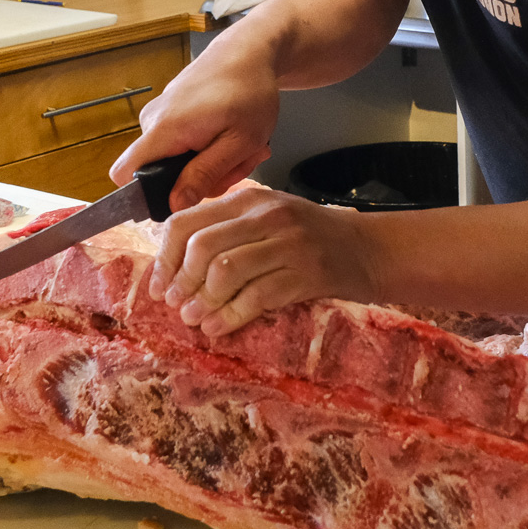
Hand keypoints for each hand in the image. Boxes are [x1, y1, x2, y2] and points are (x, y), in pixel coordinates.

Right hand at [110, 41, 279, 212]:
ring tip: (239, 144)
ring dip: (211, 163)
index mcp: (165, 129)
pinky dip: (208, 146)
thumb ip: (205, 175)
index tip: (183, 197)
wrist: (248, 50)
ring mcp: (160, 114)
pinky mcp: (170, 111)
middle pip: (160, 173)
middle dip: (201, 179)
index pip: (125, 173)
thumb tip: (174, 205)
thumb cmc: (250, 91)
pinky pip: (181, 143)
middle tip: (237, 162)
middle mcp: (153, 120)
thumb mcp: (240, 141)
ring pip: (176, 160)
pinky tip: (230, 133)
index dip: (145, 195)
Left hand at [151, 187, 377, 337]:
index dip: (166, 257)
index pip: (188, 221)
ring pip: (225, 271)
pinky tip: (219, 328)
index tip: (159, 285)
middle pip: (202, 247)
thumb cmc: (310, 237)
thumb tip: (175, 267)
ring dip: (203, 302)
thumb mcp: (268, 220)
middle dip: (182, 282)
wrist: (368, 249)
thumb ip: (227, 232)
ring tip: (195, 319)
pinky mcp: (304, 273)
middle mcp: (266, 216)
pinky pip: (255, 297)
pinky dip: (230, 317)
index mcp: (249, 200)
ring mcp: (287, 244)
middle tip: (176, 305)